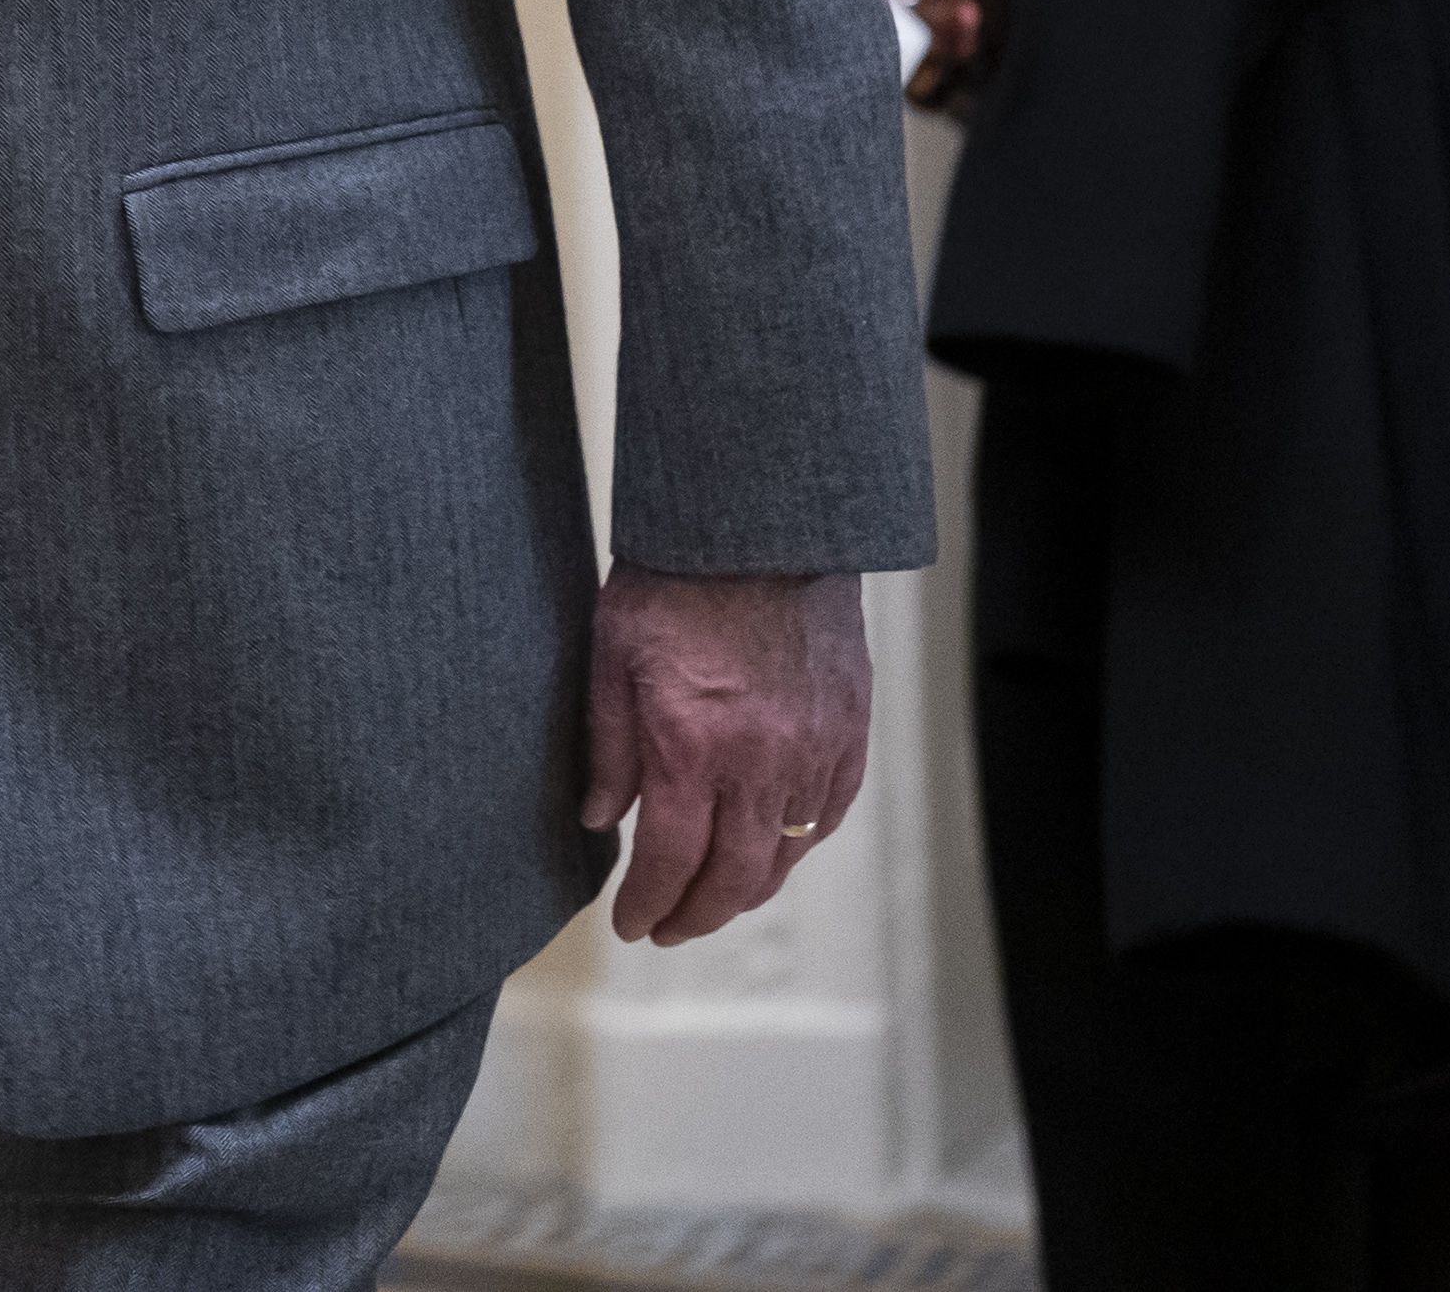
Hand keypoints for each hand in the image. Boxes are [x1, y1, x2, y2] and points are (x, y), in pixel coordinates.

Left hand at [582, 564, 869, 945]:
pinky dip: (799, 844)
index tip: (630, 923)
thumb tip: (599, 818)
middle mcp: (759, 759)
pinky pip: (829, 811)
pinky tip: (774, 850)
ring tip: (715, 901)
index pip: (669, 859)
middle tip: (667, 929)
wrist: (763, 520)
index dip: (647, 903)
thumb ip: (610, 746)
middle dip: (695, 916)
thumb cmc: (676, 578)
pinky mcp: (849, 726)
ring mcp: (814, 746)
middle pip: (732, 876)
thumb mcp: (613, 655)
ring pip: (785, 853)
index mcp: (691, 745)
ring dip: (748, 891)